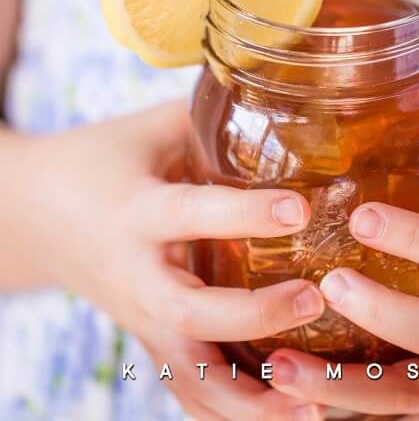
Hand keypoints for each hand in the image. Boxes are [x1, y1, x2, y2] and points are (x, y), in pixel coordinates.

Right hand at [14, 102, 324, 420]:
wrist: (32, 214)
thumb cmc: (99, 161)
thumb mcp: (150, 130)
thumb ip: (212, 116)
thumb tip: (286, 101)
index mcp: (136, 210)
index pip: (191, 214)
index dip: (245, 212)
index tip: (301, 207)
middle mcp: (135, 275)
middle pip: (188, 314)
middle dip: (254, 316)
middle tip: (315, 299)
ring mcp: (138, 317)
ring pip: (187, 375)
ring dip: (248, 403)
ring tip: (313, 409)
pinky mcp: (147, 337)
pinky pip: (185, 387)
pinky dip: (228, 410)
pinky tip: (281, 415)